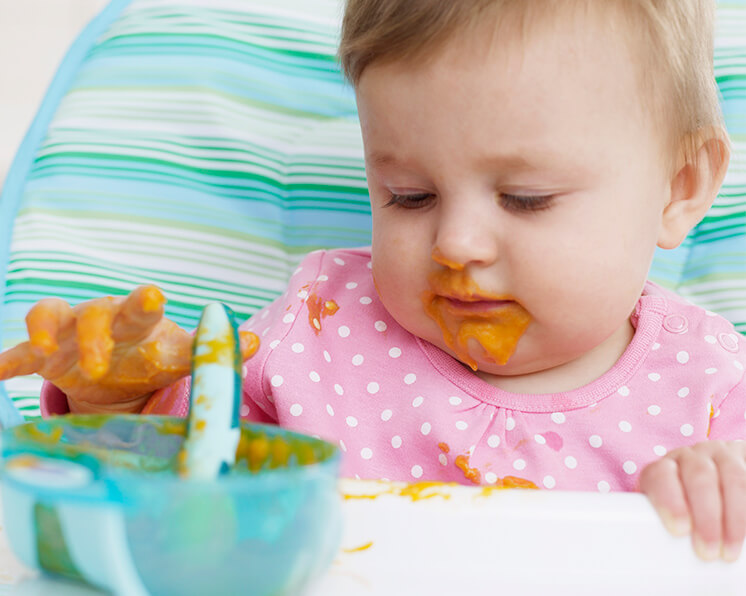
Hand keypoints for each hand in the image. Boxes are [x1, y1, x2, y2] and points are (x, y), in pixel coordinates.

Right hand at [0, 286, 258, 413]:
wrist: (117, 368)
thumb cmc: (151, 355)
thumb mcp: (179, 355)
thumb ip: (209, 349)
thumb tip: (256, 341)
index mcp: (139, 323)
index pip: (142, 307)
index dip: (145, 301)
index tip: (153, 295)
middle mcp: (102, 321)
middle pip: (95, 313)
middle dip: (96, 333)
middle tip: (101, 365)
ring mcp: (69, 336)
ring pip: (50, 319)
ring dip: (45, 334)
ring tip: (45, 355)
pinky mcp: (42, 357)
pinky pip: (19, 354)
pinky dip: (7, 361)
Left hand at [639, 440, 745, 561]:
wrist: (717, 476)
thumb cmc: (687, 504)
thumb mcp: (672, 511)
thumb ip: (665, 523)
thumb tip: (664, 555)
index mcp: (666, 467)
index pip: (661, 475)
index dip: (669, 501)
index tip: (679, 530)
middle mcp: (692, 457)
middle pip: (699, 478)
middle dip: (706, 517)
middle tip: (707, 551)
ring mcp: (721, 456)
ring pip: (731, 479)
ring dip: (733, 518)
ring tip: (728, 551)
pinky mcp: (743, 458)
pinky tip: (745, 530)